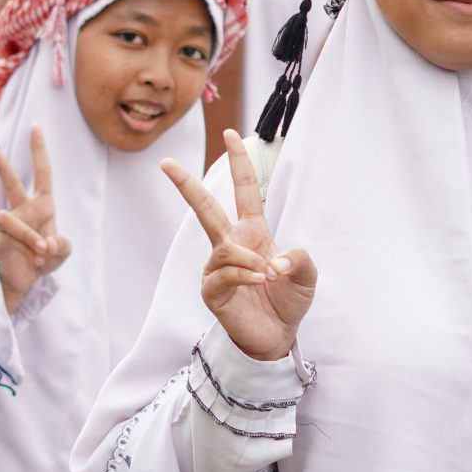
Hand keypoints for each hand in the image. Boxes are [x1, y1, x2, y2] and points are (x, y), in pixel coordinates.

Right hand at [0, 126, 70, 315]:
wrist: (26, 279)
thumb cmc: (44, 259)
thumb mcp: (62, 251)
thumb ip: (62, 245)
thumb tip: (47, 242)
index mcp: (42, 205)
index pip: (42, 173)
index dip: (39, 151)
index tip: (35, 127)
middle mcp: (23, 210)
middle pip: (11, 183)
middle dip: (1, 166)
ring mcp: (8, 223)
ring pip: (13, 219)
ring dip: (32, 237)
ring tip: (42, 251)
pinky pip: (11, 236)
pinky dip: (27, 246)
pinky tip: (34, 259)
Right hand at [164, 128, 317, 363]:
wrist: (277, 337)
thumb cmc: (288, 301)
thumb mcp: (305, 275)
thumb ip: (300, 259)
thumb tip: (275, 260)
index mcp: (253, 233)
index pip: (244, 191)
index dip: (239, 163)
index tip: (232, 134)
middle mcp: (231, 246)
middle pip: (206, 209)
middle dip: (186, 185)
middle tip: (165, 162)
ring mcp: (217, 267)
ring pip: (226, 249)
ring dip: (250, 261)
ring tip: (267, 277)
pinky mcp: (212, 290)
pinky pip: (223, 274)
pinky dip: (245, 276)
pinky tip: (259, 282)